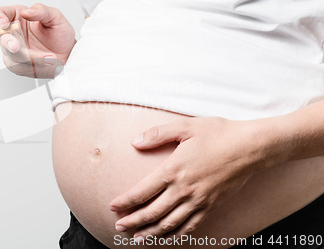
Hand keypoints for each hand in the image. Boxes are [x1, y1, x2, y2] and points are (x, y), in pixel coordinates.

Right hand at [0, 3, 75, 77]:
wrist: (68, 54)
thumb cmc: (60, 34)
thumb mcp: (55, 17)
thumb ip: (41, 10)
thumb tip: (27, 11)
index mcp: (17, 16)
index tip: (4, 24)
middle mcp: (13, 33)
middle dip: (7, 42)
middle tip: (16, 46)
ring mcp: (13, 50)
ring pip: (10, 54)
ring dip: (30, 57)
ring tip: (49, 57)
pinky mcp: (17, 64)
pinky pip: (18, 67)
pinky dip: (34, 65)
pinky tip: (45, 61)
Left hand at [109, 116, 268, 239]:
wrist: (252, 147)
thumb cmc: (218, 133)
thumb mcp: (185, 127)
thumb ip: (157, 134)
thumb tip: (134, 141)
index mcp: (173, 170)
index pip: (141, 192)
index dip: (125, 202)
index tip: (113, 206)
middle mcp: (184, 190)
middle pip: (152, 212)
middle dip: (132, 221)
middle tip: (119, 227)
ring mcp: (198, 200)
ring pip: (169, 224)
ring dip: (150, 232)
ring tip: (137, 238)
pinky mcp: (211, 205)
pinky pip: (190, 226)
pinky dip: (176, 234)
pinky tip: (167, 237)